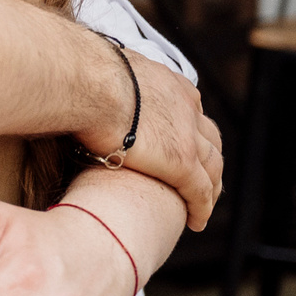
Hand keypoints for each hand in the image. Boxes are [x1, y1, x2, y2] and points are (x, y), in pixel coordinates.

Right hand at [81, 48, 220, 228]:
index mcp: (168, 85)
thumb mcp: (104, 73)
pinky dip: (202, 207)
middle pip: (209, 139)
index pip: (188, 110)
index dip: (189, 128)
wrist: (91, 83)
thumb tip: (82, 84)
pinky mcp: (182, 163)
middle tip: (202, 176)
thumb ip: (105, 83)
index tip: (183, 140)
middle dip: (208, 158)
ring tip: (203, 204)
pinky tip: (197, 222)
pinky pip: (200, 192)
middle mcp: (186, 109)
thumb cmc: (83, 76)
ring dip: (211, 186)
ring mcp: (188, 136)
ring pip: (212, 168)